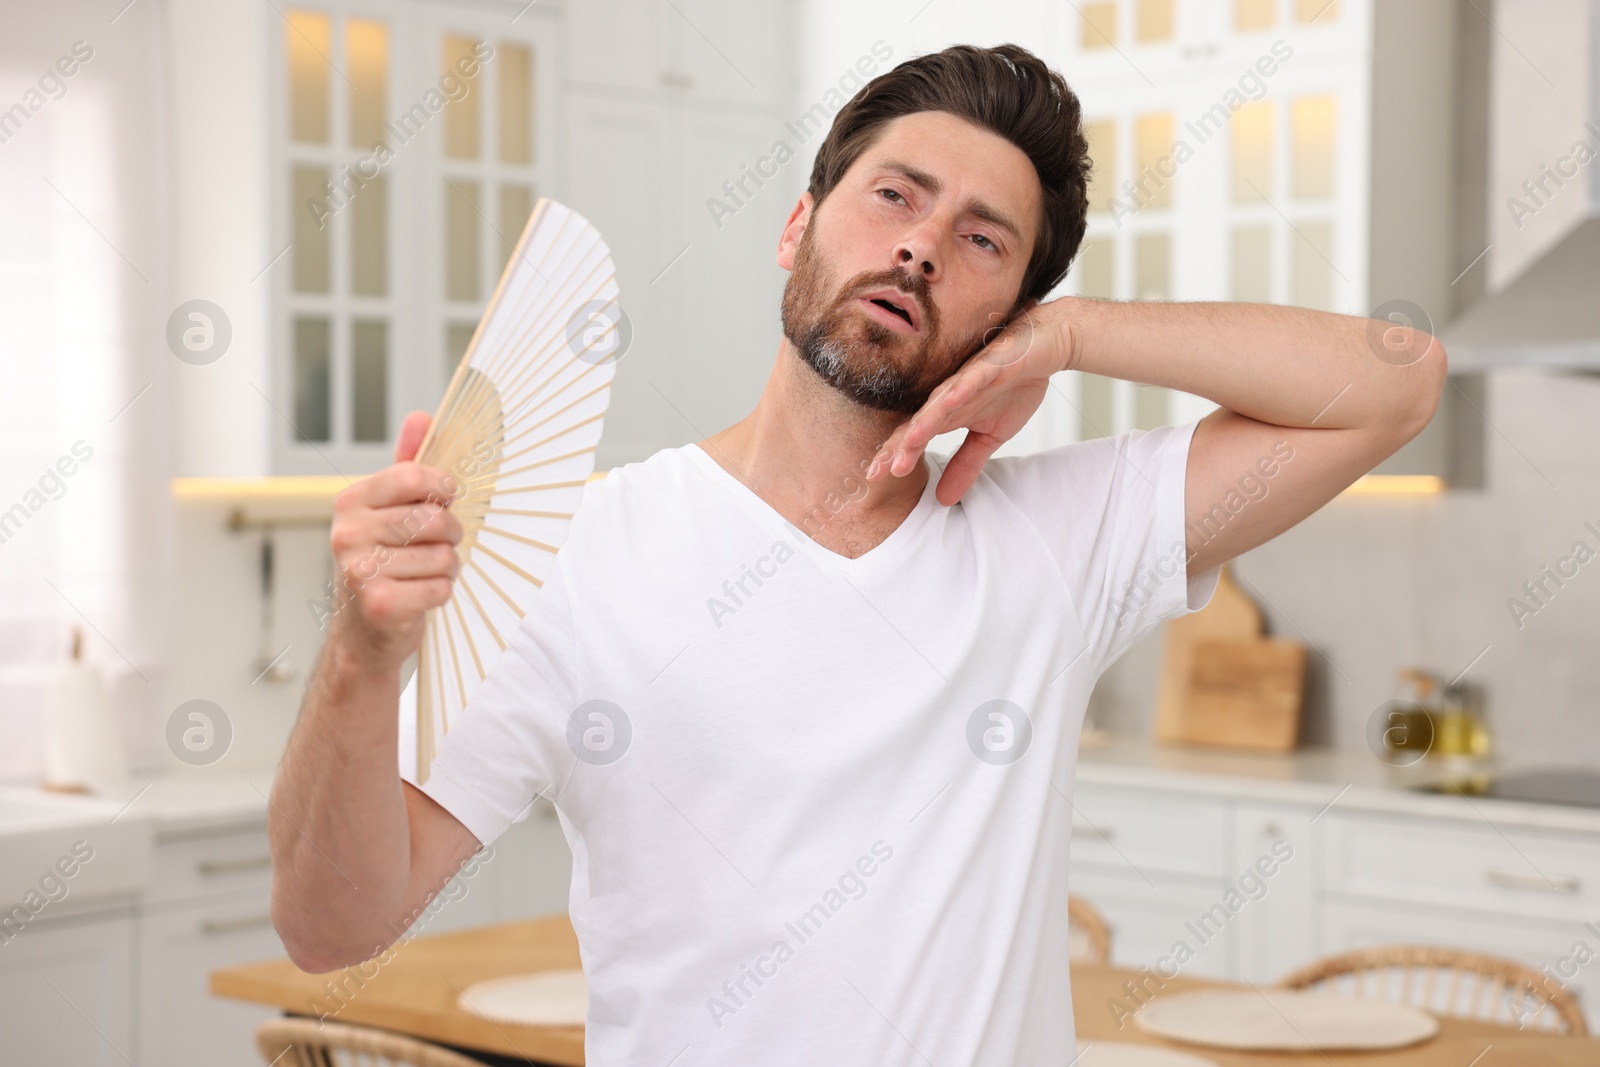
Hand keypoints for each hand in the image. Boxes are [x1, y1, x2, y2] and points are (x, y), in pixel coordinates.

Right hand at [326, 411, 463, 676]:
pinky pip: (440, 587)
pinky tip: (420, 596)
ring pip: (442, 555)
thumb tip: (421, 418)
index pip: (414, 476)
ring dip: (446, 568)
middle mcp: (348, 533)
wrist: (364, 632)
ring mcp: (360, 570)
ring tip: (424, 574)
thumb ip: (407, 466)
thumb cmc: (384, 565)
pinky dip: (440, 593)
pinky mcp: (380, 604)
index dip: (443, 488)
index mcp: (351, 503)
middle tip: (438, 545)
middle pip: (434, 518)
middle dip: (450, 534)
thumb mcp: (390, 511)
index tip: (445, 498)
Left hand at [866, 299, 1077, 504]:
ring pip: (939, 402)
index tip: (874, 478)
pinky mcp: (990, 365)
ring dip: (923, 422)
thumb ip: (965, 464)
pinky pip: (973, 378)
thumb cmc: (1012, 386)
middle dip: (897, 446)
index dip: (894, 456)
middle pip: (917, 422)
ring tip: (908, 442)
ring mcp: (967, 379)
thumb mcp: (990, 437)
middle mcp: (949, 396)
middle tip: (876, 470)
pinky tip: (951, 401)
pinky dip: (961, 388)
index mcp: (946, 414)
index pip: (913, 438)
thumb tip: (945, 500)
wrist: (1043, 345)